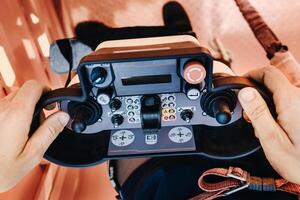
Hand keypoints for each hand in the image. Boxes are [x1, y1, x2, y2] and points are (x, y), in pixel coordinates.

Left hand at [0, 80, 68, 191]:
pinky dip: (9, 115)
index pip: (33, 86)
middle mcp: (0, 109)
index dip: (45, 91)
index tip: (50, 103)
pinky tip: (9, 134)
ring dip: (21, 110)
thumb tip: (63, 116)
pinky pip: (1, 109)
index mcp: (16, 115)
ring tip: (22, 131)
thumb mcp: (32, 155)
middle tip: (38, 123)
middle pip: (23, 91)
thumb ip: (50, 131)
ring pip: (11, 100)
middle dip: (34, 103)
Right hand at [238, 66, 299, 183]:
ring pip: (294, 78)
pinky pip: (299, 91)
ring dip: (279, 86)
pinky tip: (283, 113)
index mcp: (292, 101)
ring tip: (271, 107)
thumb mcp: (271, 140)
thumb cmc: (299, 162)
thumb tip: (245, 91)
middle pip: (285, 69)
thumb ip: (258, 112)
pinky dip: (289, 95)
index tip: (243, 83)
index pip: (269, 73)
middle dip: (267, 77)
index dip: (252, 74)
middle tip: (257, 94)